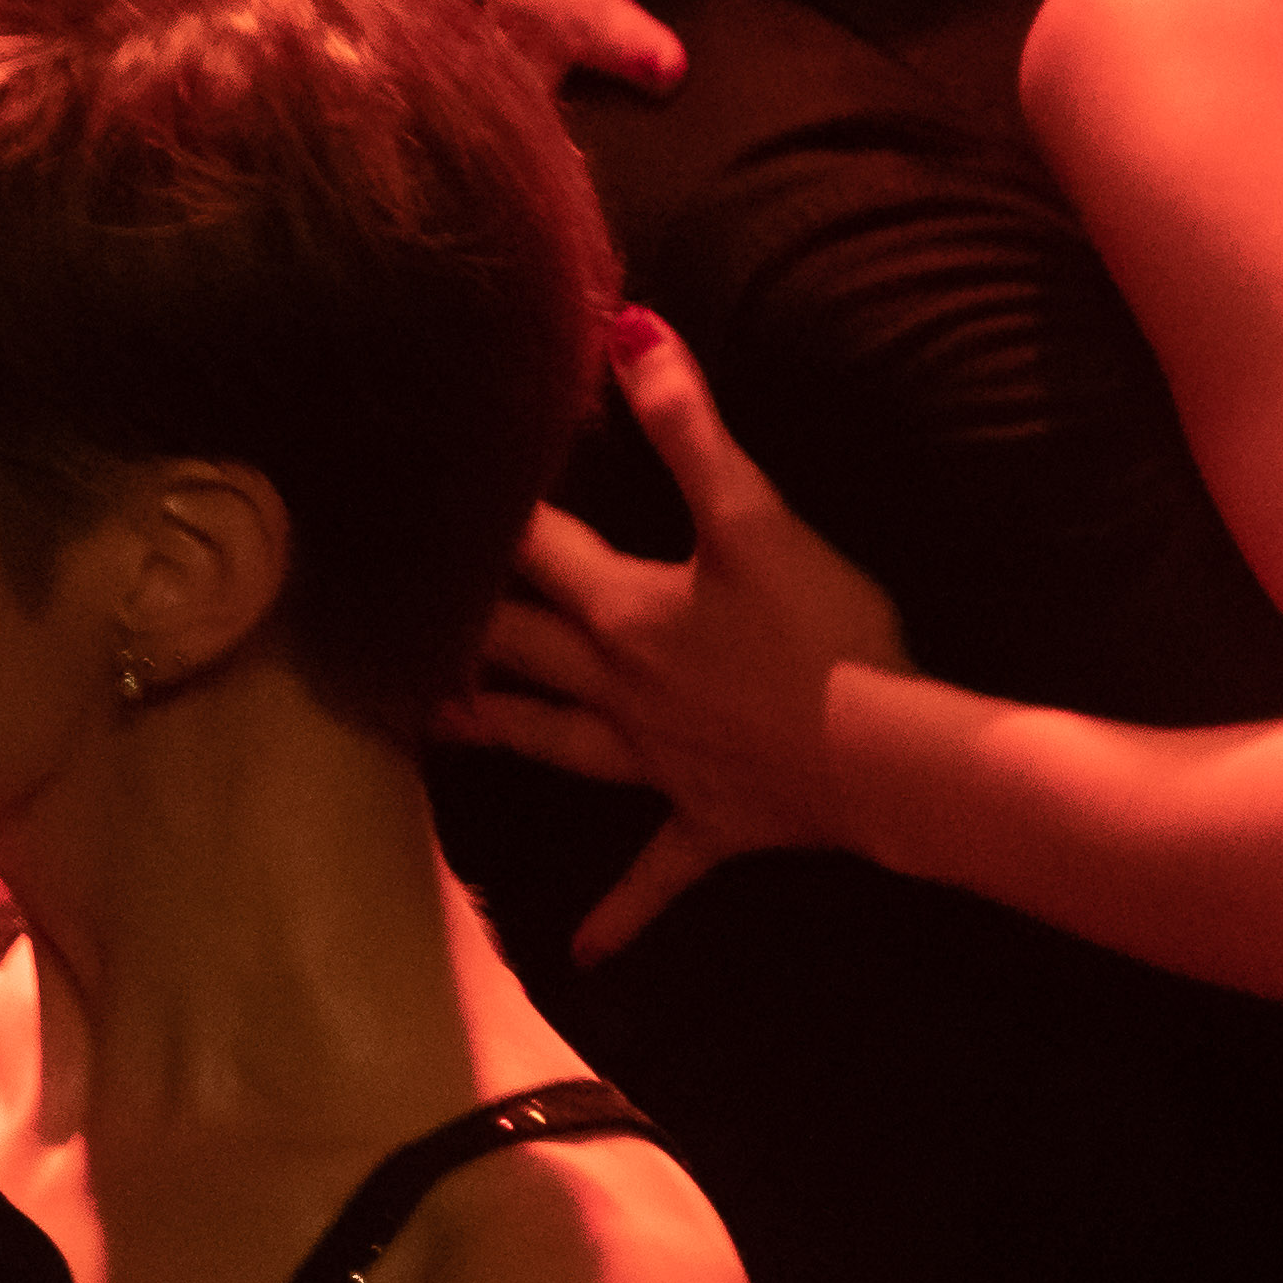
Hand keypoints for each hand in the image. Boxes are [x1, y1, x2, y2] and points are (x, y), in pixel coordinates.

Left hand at [444, 310, 908, 957]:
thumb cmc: (820, 631)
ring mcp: (661, 764)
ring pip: (561, 746)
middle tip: (398, 616)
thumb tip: (628, 327)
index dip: (492, 520)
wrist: (884, 757)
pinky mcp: (710, 822)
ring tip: (442, 728)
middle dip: (465, 630)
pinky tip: (585, 955)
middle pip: (526, 653)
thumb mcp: (754, 517)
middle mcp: (622, 692)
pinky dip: (619, 912)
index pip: (540, 553)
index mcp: (627, 615)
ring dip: (504, 734)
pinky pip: (656, 874)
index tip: (430, 496)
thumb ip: (690, 423)